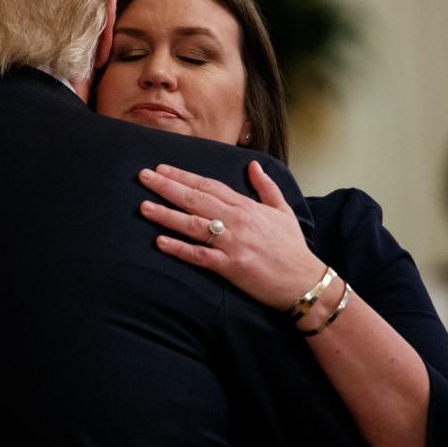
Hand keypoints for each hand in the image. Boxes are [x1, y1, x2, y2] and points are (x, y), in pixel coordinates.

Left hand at [138, 161, 324, 310]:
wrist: (304, 281)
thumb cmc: (292, 247)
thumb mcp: (283, 210)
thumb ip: (266, 186)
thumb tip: (253, 165)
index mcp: (246, 207)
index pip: (209, 186)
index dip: (183, 176)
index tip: (162, 168)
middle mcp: (237, 221)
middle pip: (195, 199)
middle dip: (167, 187)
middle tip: (143, 177)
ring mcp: (232, 244)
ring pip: (193, 225)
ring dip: (166, 215)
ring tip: (143, 206)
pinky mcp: (230, 267)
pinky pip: (200, 256)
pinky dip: (179, 249)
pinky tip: (160, 242)